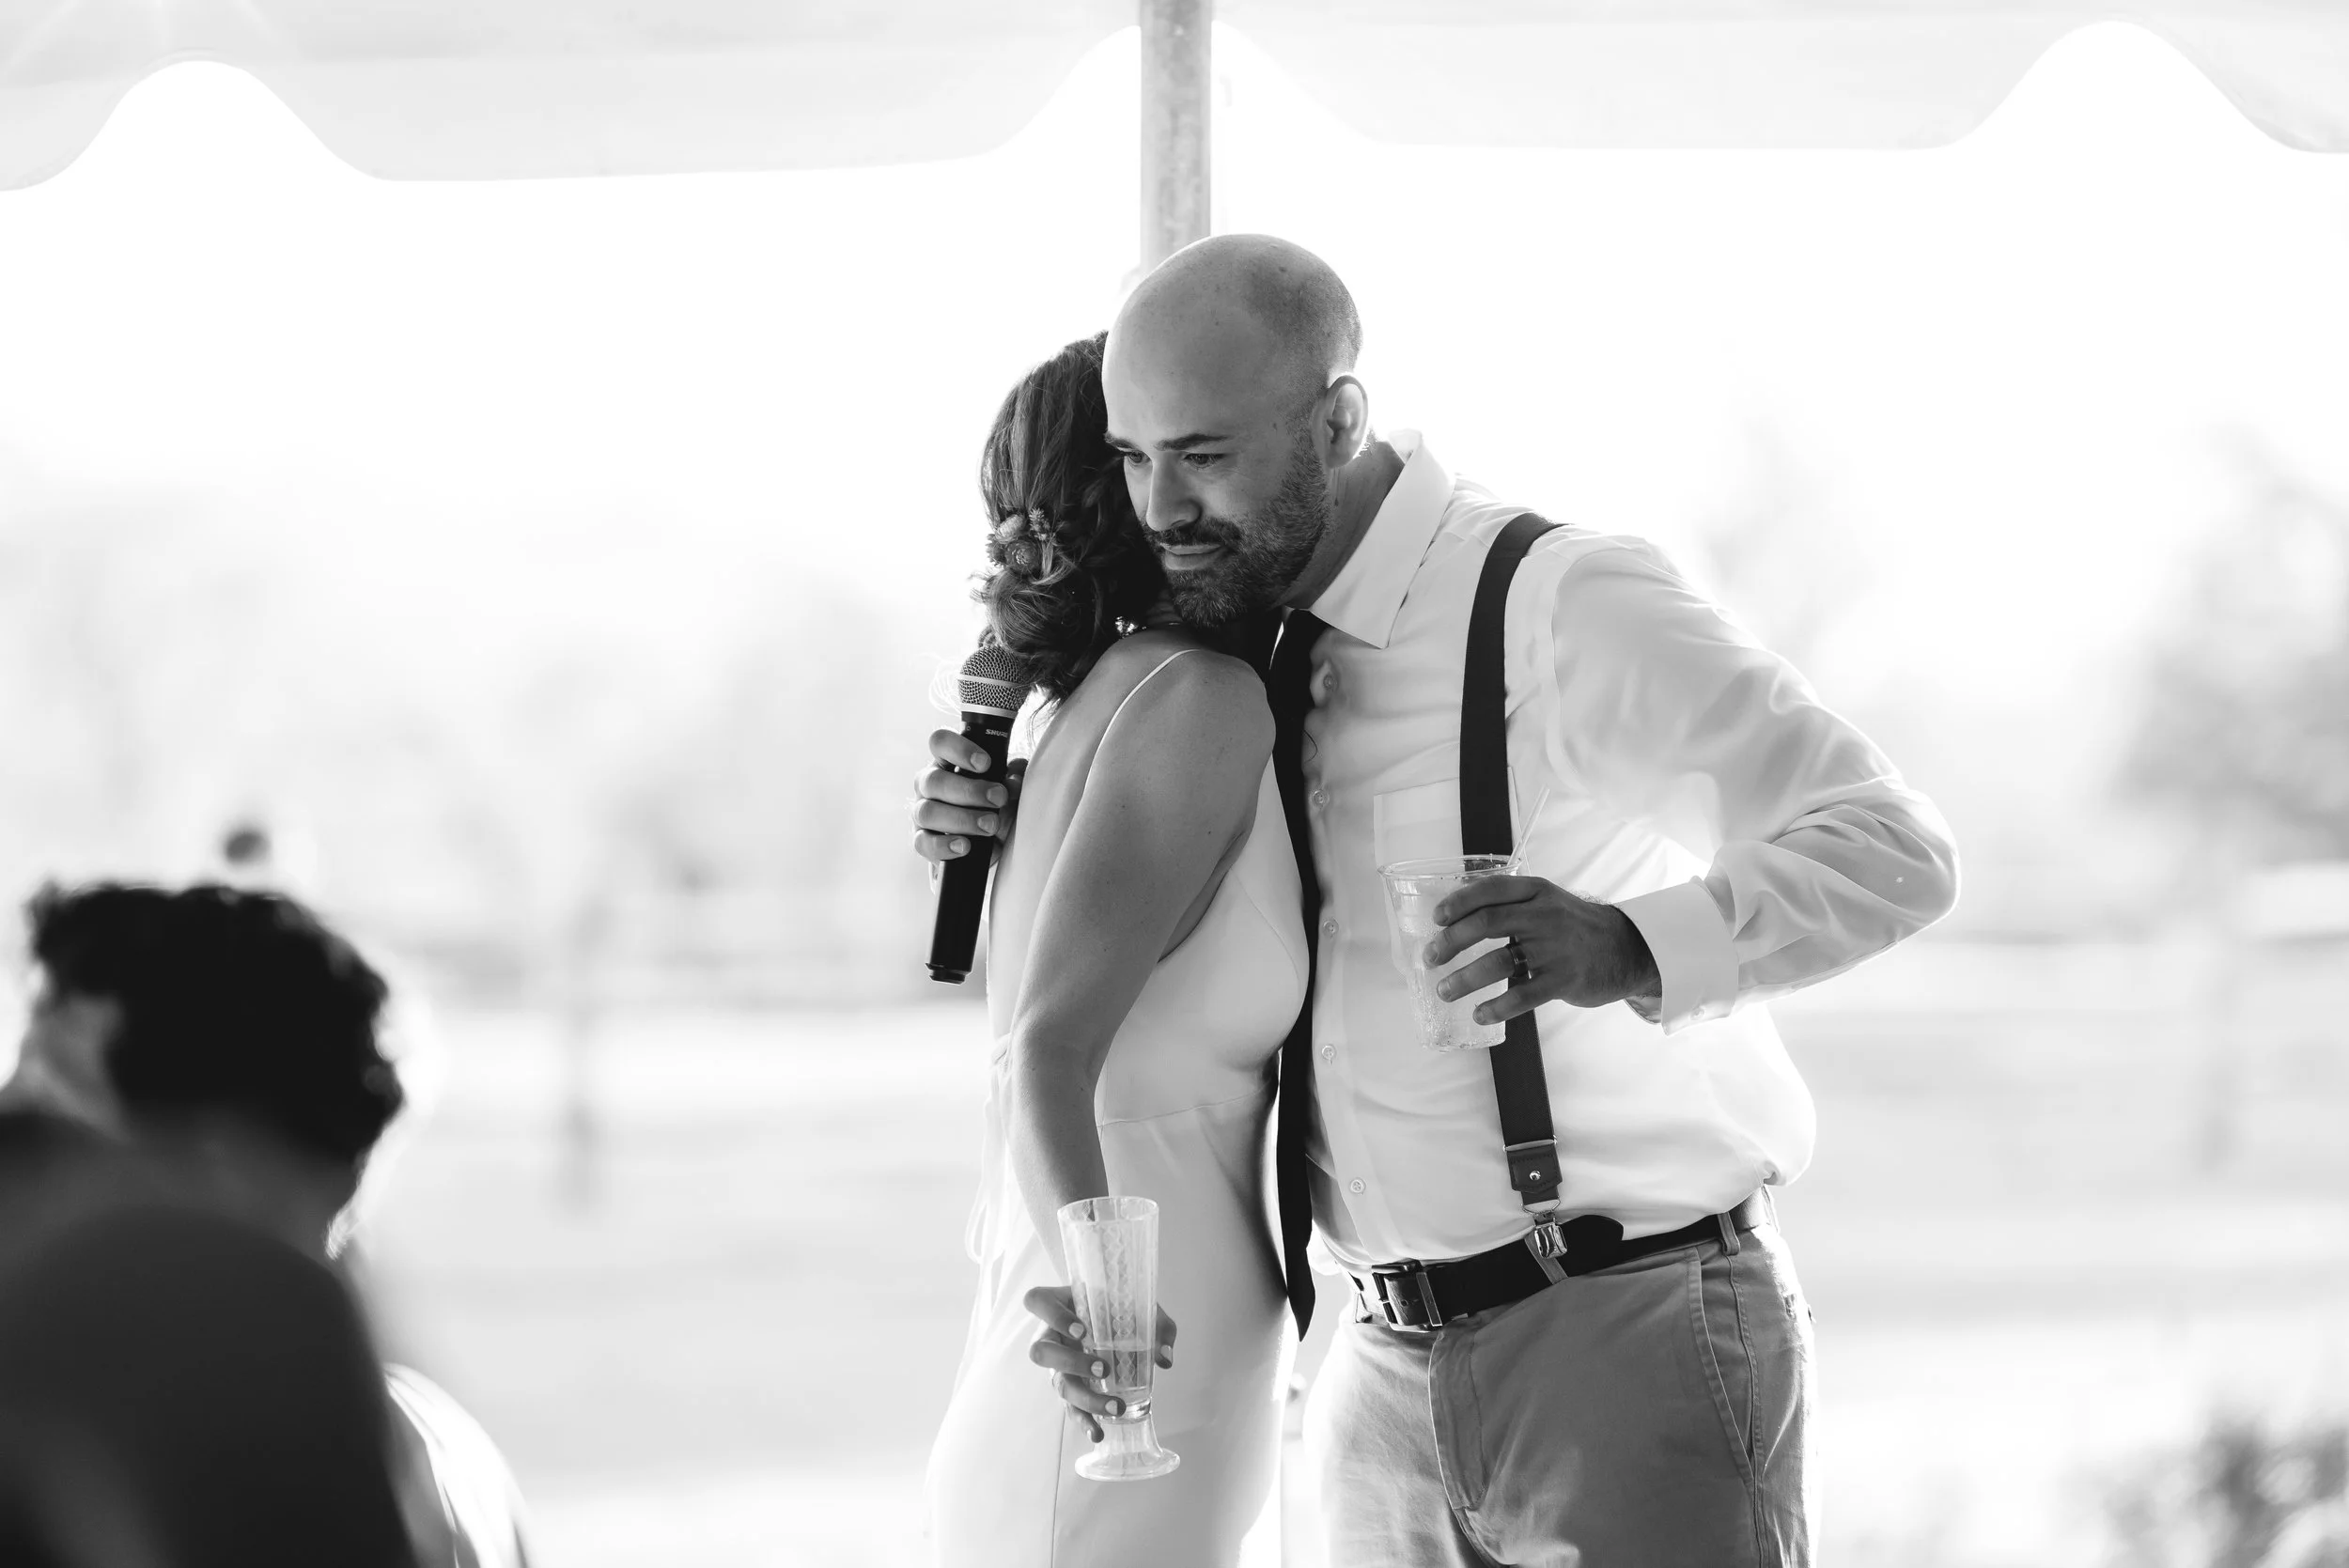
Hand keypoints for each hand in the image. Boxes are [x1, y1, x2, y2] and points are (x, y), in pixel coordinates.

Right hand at [912, 733, 1024, 861]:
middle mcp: (929, 784)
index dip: (960, 749)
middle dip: (970, 791)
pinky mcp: (921, 840)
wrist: (990, 843)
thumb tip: (1014, 781)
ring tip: (990, 826)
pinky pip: (923, 843)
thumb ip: (1014, 777)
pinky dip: (944, 845)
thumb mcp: (1009, 787)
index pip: (940, 743)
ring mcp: (921, 812)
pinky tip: (965, 846)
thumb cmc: (996, 805)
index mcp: (947, 762)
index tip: (986, 763)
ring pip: (928, 811)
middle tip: (999, 799)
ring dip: (962, 819)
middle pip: (934, 781)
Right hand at [1022, 1286, 1176, 1442]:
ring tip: (1115, 1407)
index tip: (1080, 1330)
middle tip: (1103, 1369)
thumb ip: (1158, 1326)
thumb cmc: (1121, 1304)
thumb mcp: (1142, 1305)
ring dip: (1085, 1398)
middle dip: (1070, 1363)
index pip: (1038, 1302)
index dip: (1053, 1317)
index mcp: (1059, 1302)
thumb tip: (1164, 1359)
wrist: (1120, 1317)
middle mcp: (1050, 1334)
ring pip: (1058, 1383)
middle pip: (1040, 1351)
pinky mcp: (1069, 1385)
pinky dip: (1084, 1420)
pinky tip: (1098, 1433)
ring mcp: (1057, 1363)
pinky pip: (1070, 1405)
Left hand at [1425, 876, 1659, 1024]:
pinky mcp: (1563, 981)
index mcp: (1537, 892)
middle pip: (1486, 923)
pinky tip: (1479, 1013)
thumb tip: (1458, 909)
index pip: (1491, 890)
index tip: (1436, 919)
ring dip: (1464, 979)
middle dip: (1450, 942)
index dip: (1459, 903)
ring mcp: (1554, 949)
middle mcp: (1544, 915)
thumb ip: (1512, 903)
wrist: (1627, 950)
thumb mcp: (1548, 902)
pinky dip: (1496, 1007)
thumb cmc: (1576, 927)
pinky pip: (1522, 996)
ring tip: (1445, 991)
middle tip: (1430, 958)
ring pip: (1498, 963)